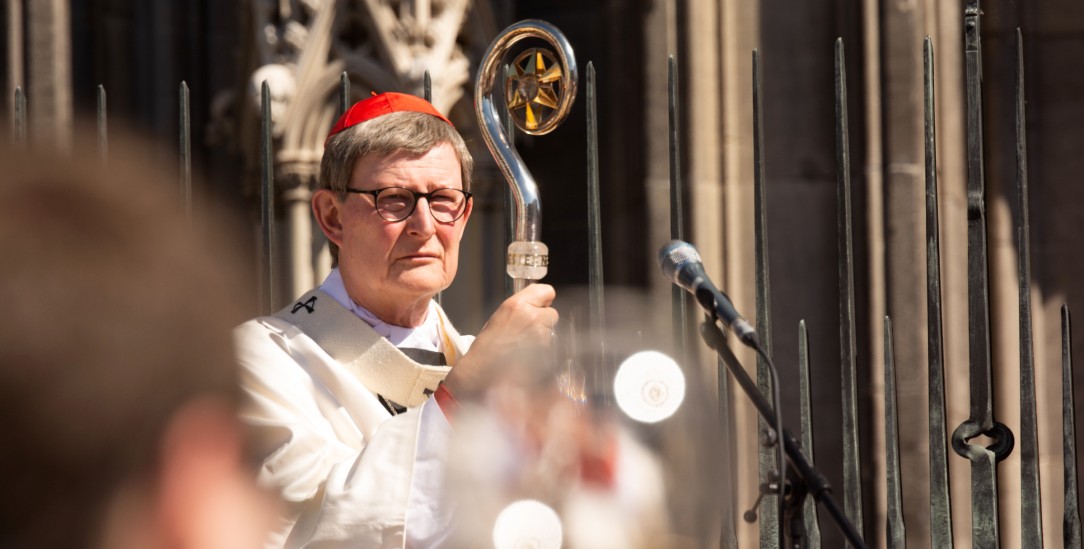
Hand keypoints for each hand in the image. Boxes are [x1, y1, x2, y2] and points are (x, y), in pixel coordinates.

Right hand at [443, 283, 557, 399]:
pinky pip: (549, 348)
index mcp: (518, 305)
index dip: (544, 300)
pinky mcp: (545, 353)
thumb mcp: (501, 315)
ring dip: (542, 337)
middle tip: (526, 331)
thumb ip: (523, 306)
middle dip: (543, 321)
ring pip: (551, 332)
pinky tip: (526, 355)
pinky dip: (542, 352)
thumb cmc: (487, 346)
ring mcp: (540, 336)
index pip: (547, 291)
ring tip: (522, 346)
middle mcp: (532, 317)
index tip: (541, 306)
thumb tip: (541, 303)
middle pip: (552, 314)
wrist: (482, 370)